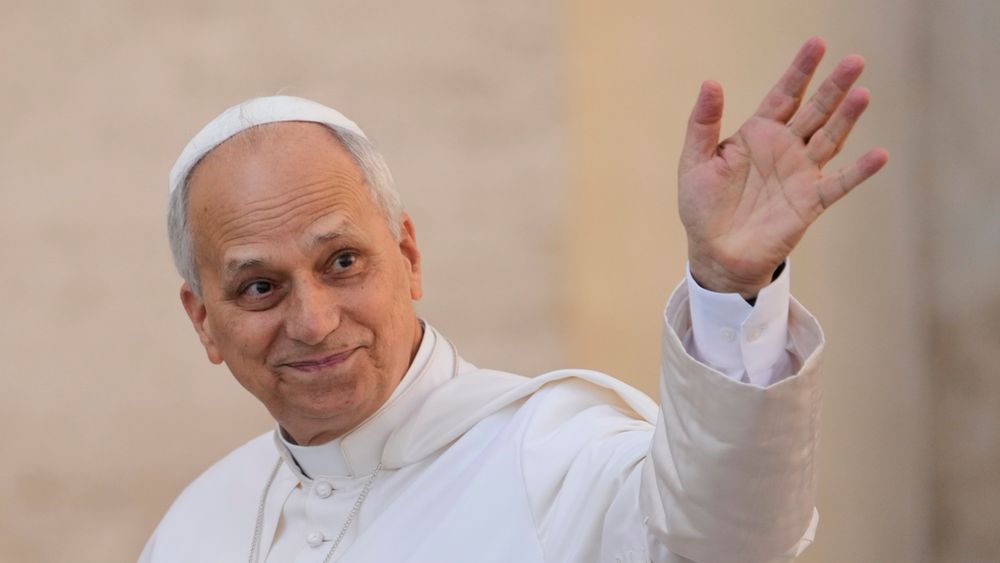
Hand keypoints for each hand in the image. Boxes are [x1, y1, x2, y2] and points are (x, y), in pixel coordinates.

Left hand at [679, 37, 887, 298]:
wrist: (714, 253)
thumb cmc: (702, 207)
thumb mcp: (695, 161)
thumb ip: (703, 123)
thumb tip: (711, 81)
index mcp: (757, 135)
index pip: (784, 95)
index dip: (800, 71)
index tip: (817, 44)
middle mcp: (784, 149)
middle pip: (815, 111)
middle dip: (833, 86)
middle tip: (854, 60)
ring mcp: (800, 174)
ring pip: (830, 139)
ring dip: (847, 118)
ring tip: (862, 93)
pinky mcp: (809, 203)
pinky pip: (839, 184)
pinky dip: (859, 171)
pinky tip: (879, 154)